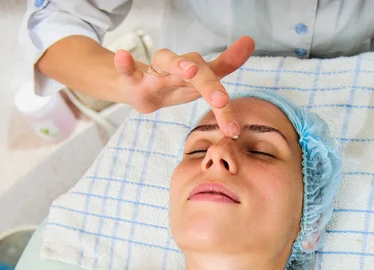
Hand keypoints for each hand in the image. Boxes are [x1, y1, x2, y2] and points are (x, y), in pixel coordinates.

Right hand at [113, 36, 254, 137]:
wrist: (139, 90)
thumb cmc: (174, 85)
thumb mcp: (200, 79)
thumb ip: (225, 63)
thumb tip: (250, 41)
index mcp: (195, 70)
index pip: (214, 79)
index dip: (226, 97)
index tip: (234, 125)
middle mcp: (179, 67)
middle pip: (197, 72)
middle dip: (210, 85)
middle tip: (220, 101)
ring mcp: (156, 72)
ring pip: (167, 62)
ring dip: (179, 65)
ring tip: (190, 71)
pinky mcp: (134, 80)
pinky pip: (129, 70)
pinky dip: (126, 64)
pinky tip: (123, 57)